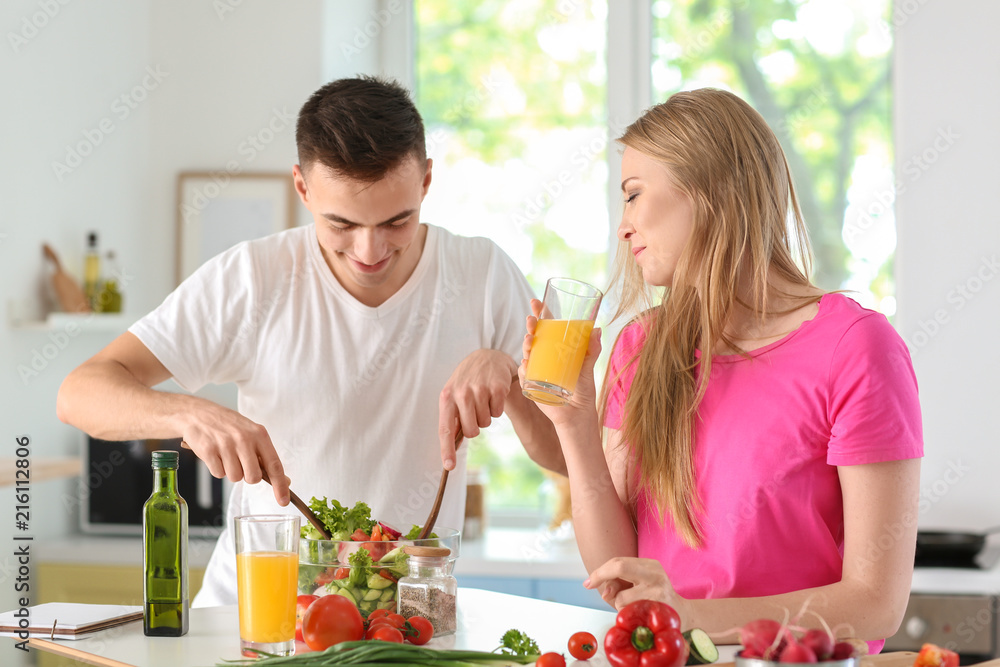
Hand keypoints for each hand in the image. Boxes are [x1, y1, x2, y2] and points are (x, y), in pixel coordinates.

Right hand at [177, 401, 289, 506]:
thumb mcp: (251, 433)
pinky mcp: (209, 450)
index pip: (274, 465)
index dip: (280, 485)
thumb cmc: (228, 425)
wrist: (198, 414)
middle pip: (253, 477)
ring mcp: (226, 444)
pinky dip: (217, 468)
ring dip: (230, 472)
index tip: (283, 501)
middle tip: (240, 463)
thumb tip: (284, 480)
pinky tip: (215, 454)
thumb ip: (265, 455)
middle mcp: (244, 439)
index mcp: (259, 434)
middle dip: (248, 476)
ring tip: (225, 455)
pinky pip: (218, 474)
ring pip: (235, 478)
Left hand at [439, 349, 518, 469]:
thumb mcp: (454, 395)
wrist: (488, 357)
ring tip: (484, 399)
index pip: (445, 428)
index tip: (449, 466)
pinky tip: (493, 395)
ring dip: (486, 416)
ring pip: (485, 423)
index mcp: (447, 397)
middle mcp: (461, 393)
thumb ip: (452, 419)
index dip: (446, 449)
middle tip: (475, 412)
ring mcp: (479, 389)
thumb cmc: (468, 381)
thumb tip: (450, 449)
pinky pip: (497, 413)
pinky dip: (496, 408)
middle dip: (475, 427)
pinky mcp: (496, 387)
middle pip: (470, 431)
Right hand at [518, 298, 602, 426]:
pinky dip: (524, 368)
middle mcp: (543, 356)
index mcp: (555, 348)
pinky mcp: (531, 384)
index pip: (546, 326)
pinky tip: (526, 364)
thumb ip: (592, 348)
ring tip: (530, 340)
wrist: (577, 412)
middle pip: (533, 336)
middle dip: (531, 326)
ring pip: (526, 353)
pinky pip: (524, 374)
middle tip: (532, 320)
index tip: (536, 302)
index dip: (540, 313)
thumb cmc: (582, 388)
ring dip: (525, 344)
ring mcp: (536, 369)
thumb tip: (596, 330)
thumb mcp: (588, 365)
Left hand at [584, 557, 685, 613]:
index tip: (588, 582)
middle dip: (601, 576)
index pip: (618, 561)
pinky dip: (627, 616)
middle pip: (619, 566)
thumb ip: (618, 585)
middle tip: (591, 586)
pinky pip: (630, 613)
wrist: (683, 617)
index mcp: (649, 565)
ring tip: (632, 609)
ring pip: (621, 597)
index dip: (600, 571)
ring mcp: (658, 590)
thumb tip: (603, 591)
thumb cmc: (655, 601)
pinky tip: (638, 615)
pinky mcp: (658, 607)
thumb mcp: (638, 587)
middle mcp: (654, 573)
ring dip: (618, 607)